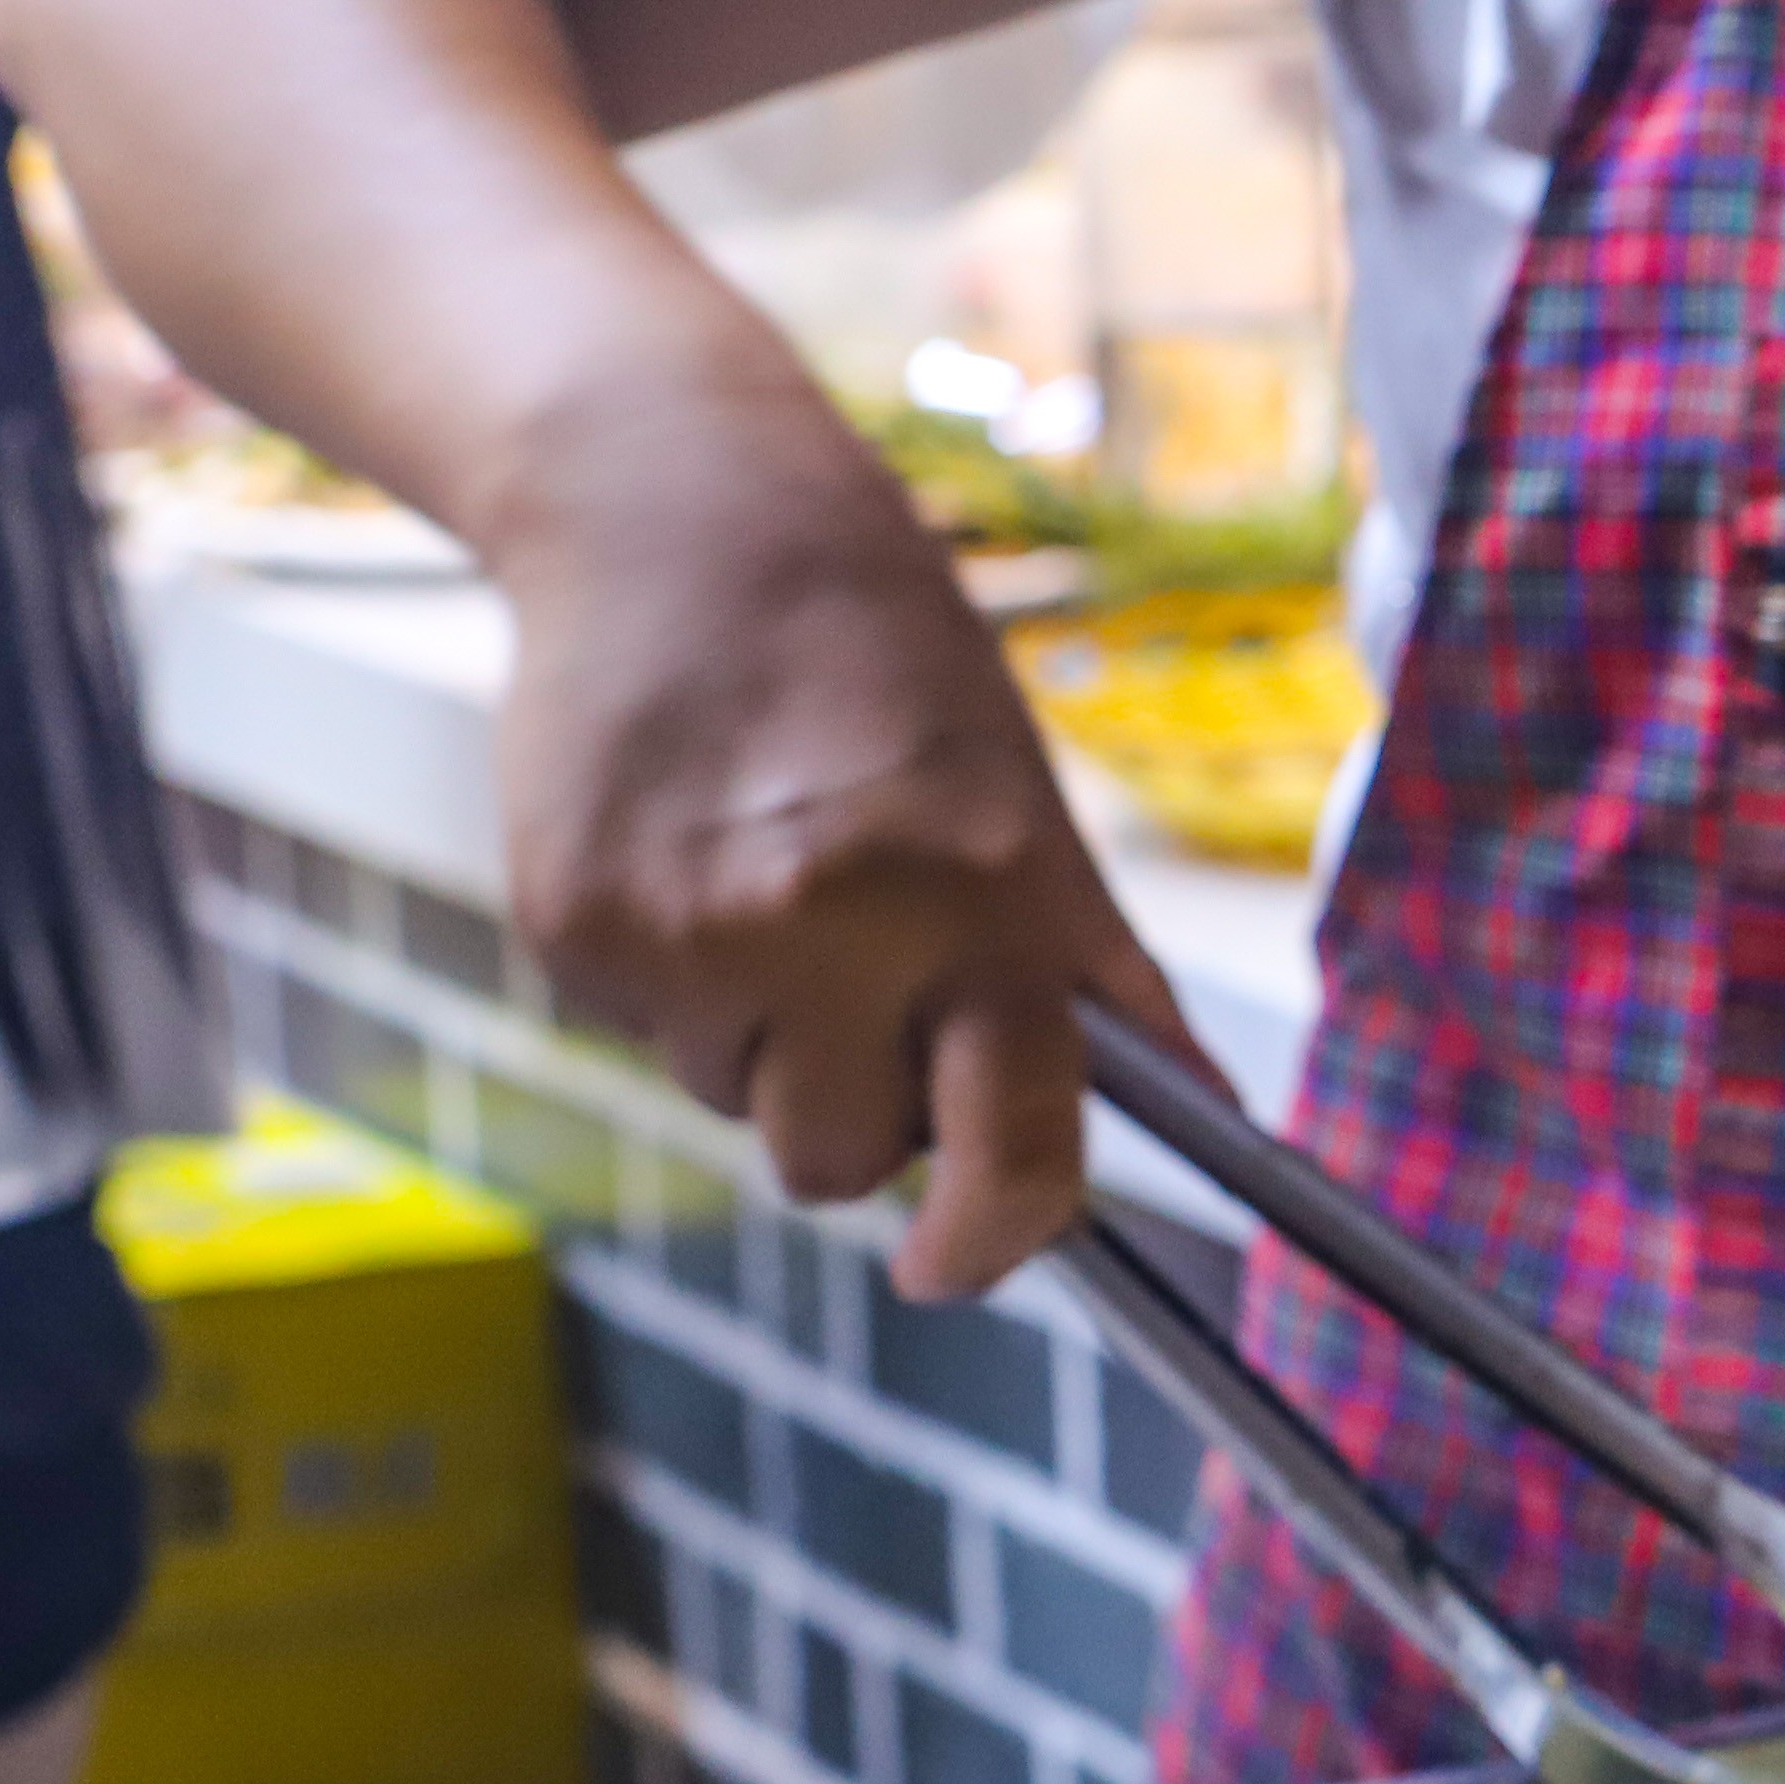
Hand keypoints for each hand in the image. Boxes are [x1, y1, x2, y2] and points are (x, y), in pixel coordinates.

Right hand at [480, 378, 1181, 1296]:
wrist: (683, 516)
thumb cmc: (890, 671)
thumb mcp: (1032, 810)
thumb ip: (1099, 981)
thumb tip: (1210, 1121)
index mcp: (985, 905)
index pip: (1015, 1142)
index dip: (997, 1234)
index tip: (955, 1267)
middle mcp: (837, 929)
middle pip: (840, 1163)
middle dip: (853, 1110)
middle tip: (854, 979)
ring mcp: (692, 933)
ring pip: (732, 1104)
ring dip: (759, 1038)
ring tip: (769, 888)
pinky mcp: (574, 925)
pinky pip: (643, 1035)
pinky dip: (672, 979)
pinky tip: (686, 857)